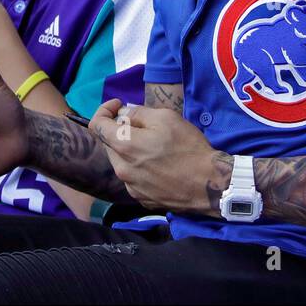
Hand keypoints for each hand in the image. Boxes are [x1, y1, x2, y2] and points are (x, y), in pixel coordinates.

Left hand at [89, 101, 224, 213]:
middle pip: (109, 143)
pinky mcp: (141, 199)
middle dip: (119, 130)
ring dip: (129, 150)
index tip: (119, 106)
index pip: (96, 125)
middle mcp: (121, 169)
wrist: (209, 185)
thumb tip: (123, 114)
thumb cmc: (188, 147)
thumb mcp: (165, 118)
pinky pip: (132, 177)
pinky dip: (139, 167)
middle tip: (142, 124)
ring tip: (153, 146)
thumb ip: (138, 113)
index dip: (104, 110)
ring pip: (120, 162)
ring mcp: (130, 187)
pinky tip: (158, 165)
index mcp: (124, 146)